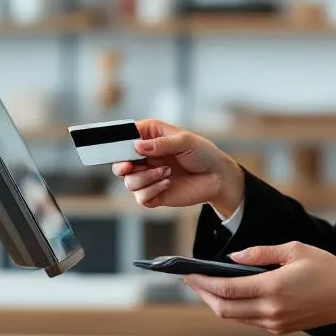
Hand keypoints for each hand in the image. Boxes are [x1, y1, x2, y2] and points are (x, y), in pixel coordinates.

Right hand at [110, 119, 243, 214]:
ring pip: (129, 182)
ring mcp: (148, 177)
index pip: (125, 138)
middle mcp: (145, 158)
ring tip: (167, 172)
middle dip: (122, 166)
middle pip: (119, 163)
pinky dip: (152, 190)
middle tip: (129, 167)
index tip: (121, 148)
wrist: (217, 177)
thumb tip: (137, 147)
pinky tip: (167, 183)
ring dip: (146, 178)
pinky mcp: (154, 194)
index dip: (118, 143)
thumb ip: (160, 143)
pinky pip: (141, 197)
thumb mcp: (184, 141)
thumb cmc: (202, 153)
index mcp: (149, 138)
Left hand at [182, 242, 335, 335]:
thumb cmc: (327, 268)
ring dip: (216, 303)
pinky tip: (229, 296)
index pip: (227, 289)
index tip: (188, 274)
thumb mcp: (294, 249)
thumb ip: (261, 253)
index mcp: (272, 288)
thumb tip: (234, 257)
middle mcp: (270, 310)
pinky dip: (234, 309)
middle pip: (224, 309)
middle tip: (190, 281)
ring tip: (204, 286)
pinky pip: (248, 320)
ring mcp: (275, 323)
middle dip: (203, 295)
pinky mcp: (280, 328)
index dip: (203, 282)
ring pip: (234, 317)